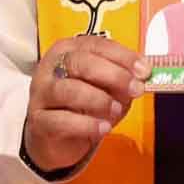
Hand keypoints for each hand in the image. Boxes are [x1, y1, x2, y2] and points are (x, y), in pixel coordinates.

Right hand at [23, 35, 149, 175]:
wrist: (56, 138)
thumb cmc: (83, 105)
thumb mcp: (107, 89)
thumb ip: (122, 81)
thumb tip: (142, 77)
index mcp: (69, 50)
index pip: (95, 45)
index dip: (122, 56)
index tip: (144, 70)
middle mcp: (51, 67)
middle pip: (79, 62)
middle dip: (112, 74)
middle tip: (135, 89)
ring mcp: (41, 94)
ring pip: (67, 90)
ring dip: (98, 99)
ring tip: (116, 110)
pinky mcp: (38, 121)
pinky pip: (60, 120)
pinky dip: (86, 125)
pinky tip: (103, 128)